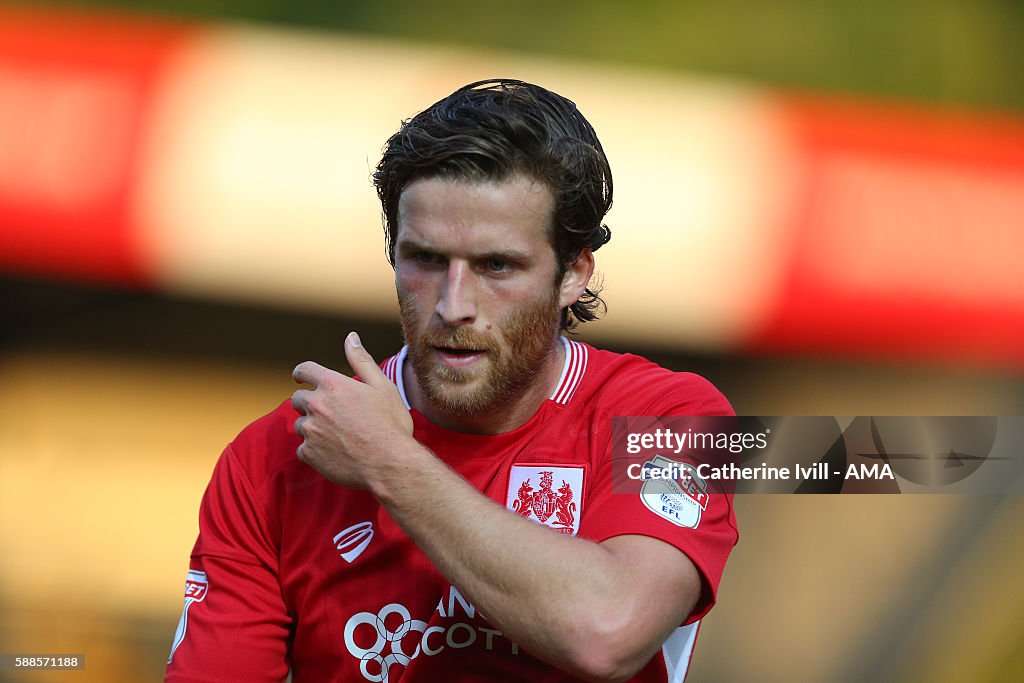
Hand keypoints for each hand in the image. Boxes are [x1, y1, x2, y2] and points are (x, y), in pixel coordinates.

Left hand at [291, 332, 414, 487]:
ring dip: (313, 427)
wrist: (389, 464)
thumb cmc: (390, 424)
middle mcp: (316, 405)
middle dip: (310, 403)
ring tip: (337, 436)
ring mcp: (310, 430)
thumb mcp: (382, 386)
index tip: (300, 377)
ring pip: (301, 425)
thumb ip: (362, 361)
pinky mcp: (309, 453)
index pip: (305, 370)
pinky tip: (335, 453)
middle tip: (331, 414)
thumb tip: (351, 337)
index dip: (301, 373)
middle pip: (298, 399)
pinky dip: (315, 450)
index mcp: (333, 385)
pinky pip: (303, 448)